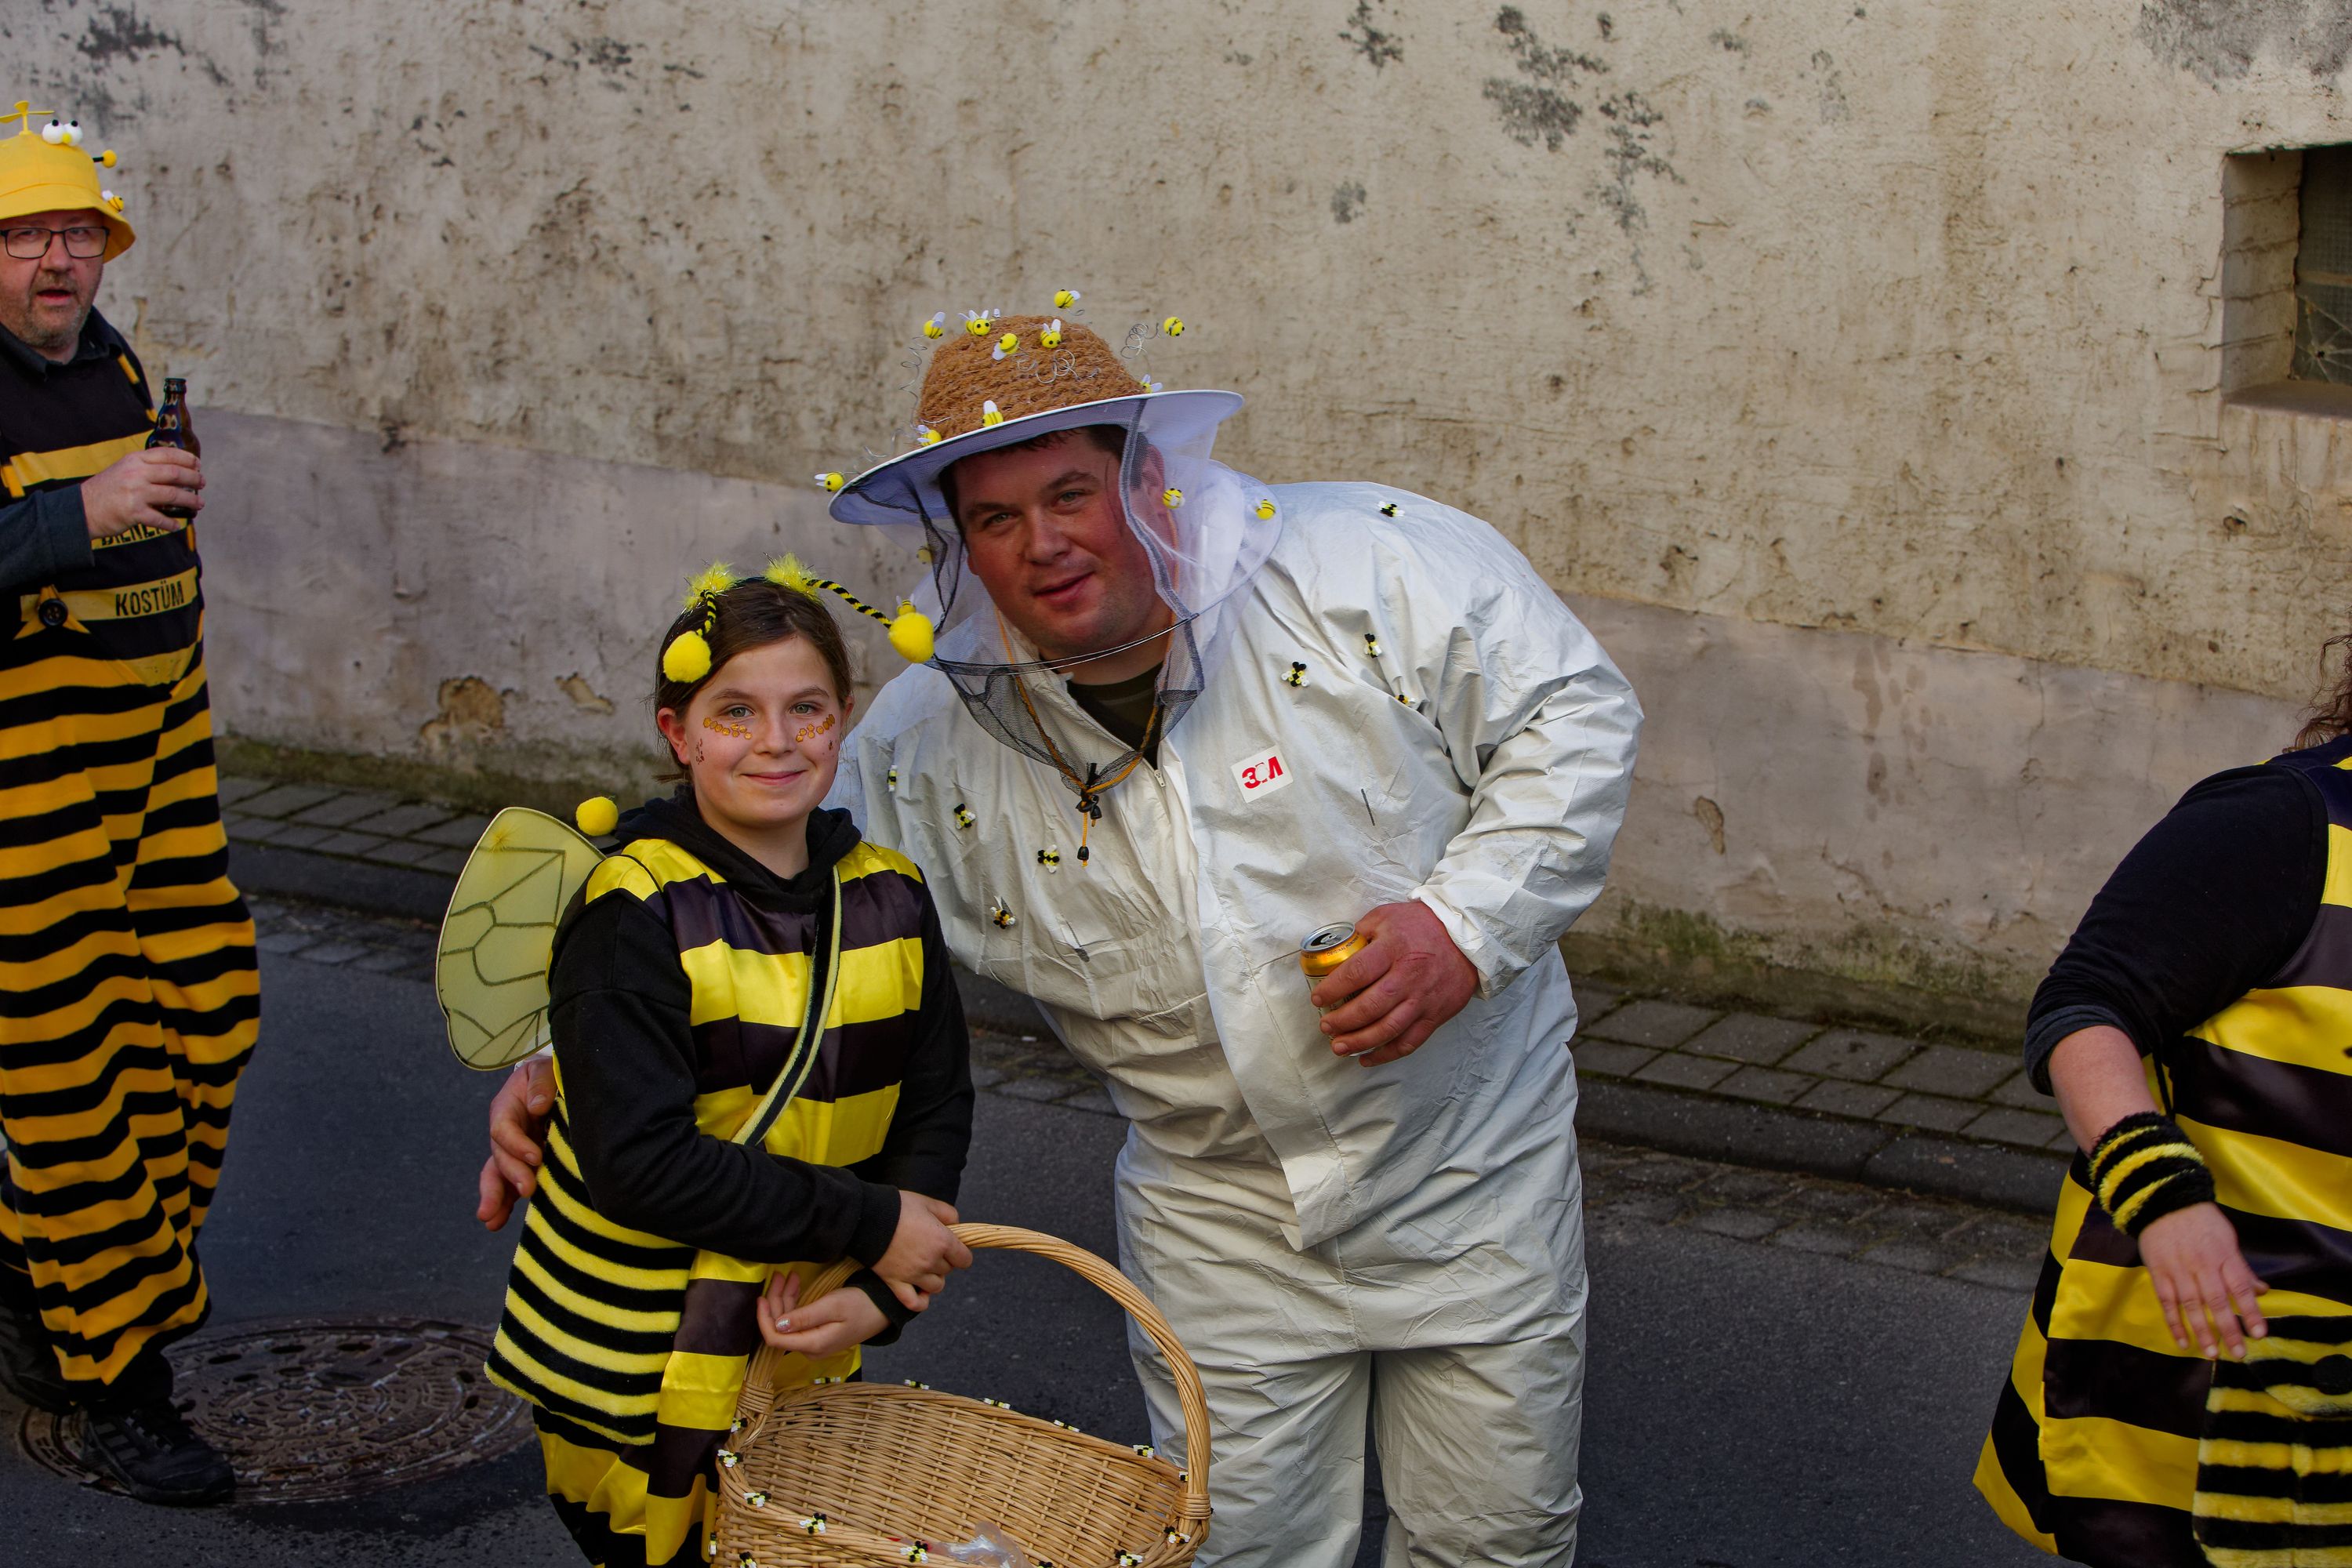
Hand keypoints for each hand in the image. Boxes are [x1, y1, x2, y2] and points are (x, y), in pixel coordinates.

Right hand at [78, 448, 202, 539]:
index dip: (187, 459)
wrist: (81, 508)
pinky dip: (171, 523)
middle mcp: (136, 473)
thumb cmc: (107, 490)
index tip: (198, 464)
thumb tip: (176, 470)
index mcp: (134, 460)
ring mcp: (135, 493)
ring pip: (173, 495)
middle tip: (202, 484)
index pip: (167, 454)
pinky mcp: (133, 512)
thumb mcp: (123, 469)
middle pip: (174, 473)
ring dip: (190, 500)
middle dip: (193, 479)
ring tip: (199, 504)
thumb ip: (145, 468)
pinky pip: (160, 519)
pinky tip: (177, 525)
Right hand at [476, 1057, 555, 1230]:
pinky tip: (496, 1222)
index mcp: (506, 1108)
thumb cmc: (550, 1075)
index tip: (536, 1156)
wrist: (555, 1084)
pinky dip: (503, 1204)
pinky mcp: (522, 1165)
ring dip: (494, 1197)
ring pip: (497, 1176)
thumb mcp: (545, 1069)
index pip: (503, 1128)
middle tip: (527, 1189)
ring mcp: (511, 1151)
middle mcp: (505, 1133)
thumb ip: (541, 1082)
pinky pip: (508, 1186)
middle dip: (511, 1174)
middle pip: (499, 1156)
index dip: (516, 1144)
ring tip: (491, 1219)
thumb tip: (537, 1106)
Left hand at [756, 1271, 893, 1358]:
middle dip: (776, 1302)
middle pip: (780, 1328)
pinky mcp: (817, 1335)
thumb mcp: (833, 1306)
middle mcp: (810, 1348)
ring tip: (788, 1275)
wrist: (884, 1309)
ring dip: (785, 1299)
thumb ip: (805, 1317)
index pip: (775, 1339)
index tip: (760, 1298)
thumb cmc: (861, 1305)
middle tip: (781, 1275)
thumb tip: (777, 1325)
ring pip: (788, 1322)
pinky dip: (794, 1302)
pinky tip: (796, 1285)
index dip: (764, 1319)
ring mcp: (813, 1342)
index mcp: (813, 1344)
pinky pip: (798, 1320)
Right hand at [871, 1191, 970, 1311]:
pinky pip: (914, 1302)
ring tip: (924, 1268)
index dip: (960, 1253)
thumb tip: (956, 1225)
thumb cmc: (898, 1207)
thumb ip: (948, 1213)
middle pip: (948, 1270)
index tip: (952, 1247)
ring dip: (934, 1279)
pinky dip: (920, 1301)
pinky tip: (920, 1292)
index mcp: (942, 1241)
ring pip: (936, 1286)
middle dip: (944, 1262)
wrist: (866, 1217)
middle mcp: (930, 1261)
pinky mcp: (895, 1282)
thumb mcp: (928, 1202)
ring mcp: (913, 1275)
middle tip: (930, 1250)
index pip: (964, 1259)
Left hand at [1311, 900, 1479, 1065]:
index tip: (1318, 998)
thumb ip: (1361, 932)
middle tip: (1325, 1026)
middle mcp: (1408, 976)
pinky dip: (1387, 1054)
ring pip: (1388, 1029)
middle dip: (1343, 1021)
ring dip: (1359, 1042)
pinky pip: (1410, 1042)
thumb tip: (1338, 950)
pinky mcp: (1435, 1015)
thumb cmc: (1422, 925)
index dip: (1332, 989)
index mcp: (1393, 949)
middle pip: (1370, 1007)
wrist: (1466, 937)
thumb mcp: (1386, 916)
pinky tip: (1367, 1057)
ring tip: (1338, 1046)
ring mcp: (1423, 999)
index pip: (1356, 973)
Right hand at [2139, 1201, 2268, 1359]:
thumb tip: (2262, 1291)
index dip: (2250, 1311)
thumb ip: (2242, 1268)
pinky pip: (2166, 1302)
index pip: (2240, 1288)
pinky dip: (2174, 1323)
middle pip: (2217, 1301)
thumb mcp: (2228, 1239)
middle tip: (2239, 1354)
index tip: (2260, 1334)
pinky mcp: (2158, 1272)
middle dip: (2229, 1329)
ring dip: (2202, 1331)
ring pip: (2191, 1305)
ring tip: (2212, 1354)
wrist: (2162, 1201)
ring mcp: (2178, 1270)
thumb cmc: (2201, 1221)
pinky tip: (2182, 1341)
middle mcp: (2202, 1265)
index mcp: (2223, 1256)